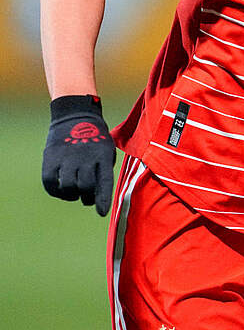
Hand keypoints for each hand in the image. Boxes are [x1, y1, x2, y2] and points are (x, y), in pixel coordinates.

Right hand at [41, 95, 115, 215]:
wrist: (75, 116)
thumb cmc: (95, 138)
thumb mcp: (107, 150)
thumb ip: (103, 171)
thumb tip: (96, 196)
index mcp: (103, 156)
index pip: (104, 182)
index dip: (103, 199)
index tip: (101, 213)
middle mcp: (85, 158)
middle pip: (85, 187)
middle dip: (87, 198)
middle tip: (87, 199)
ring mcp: (67, 158)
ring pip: (68, 187)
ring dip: (71, 195)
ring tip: (74, 193)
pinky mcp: (51, 158)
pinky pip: (50, 182)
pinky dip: (55, 191)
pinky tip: (61, 189)